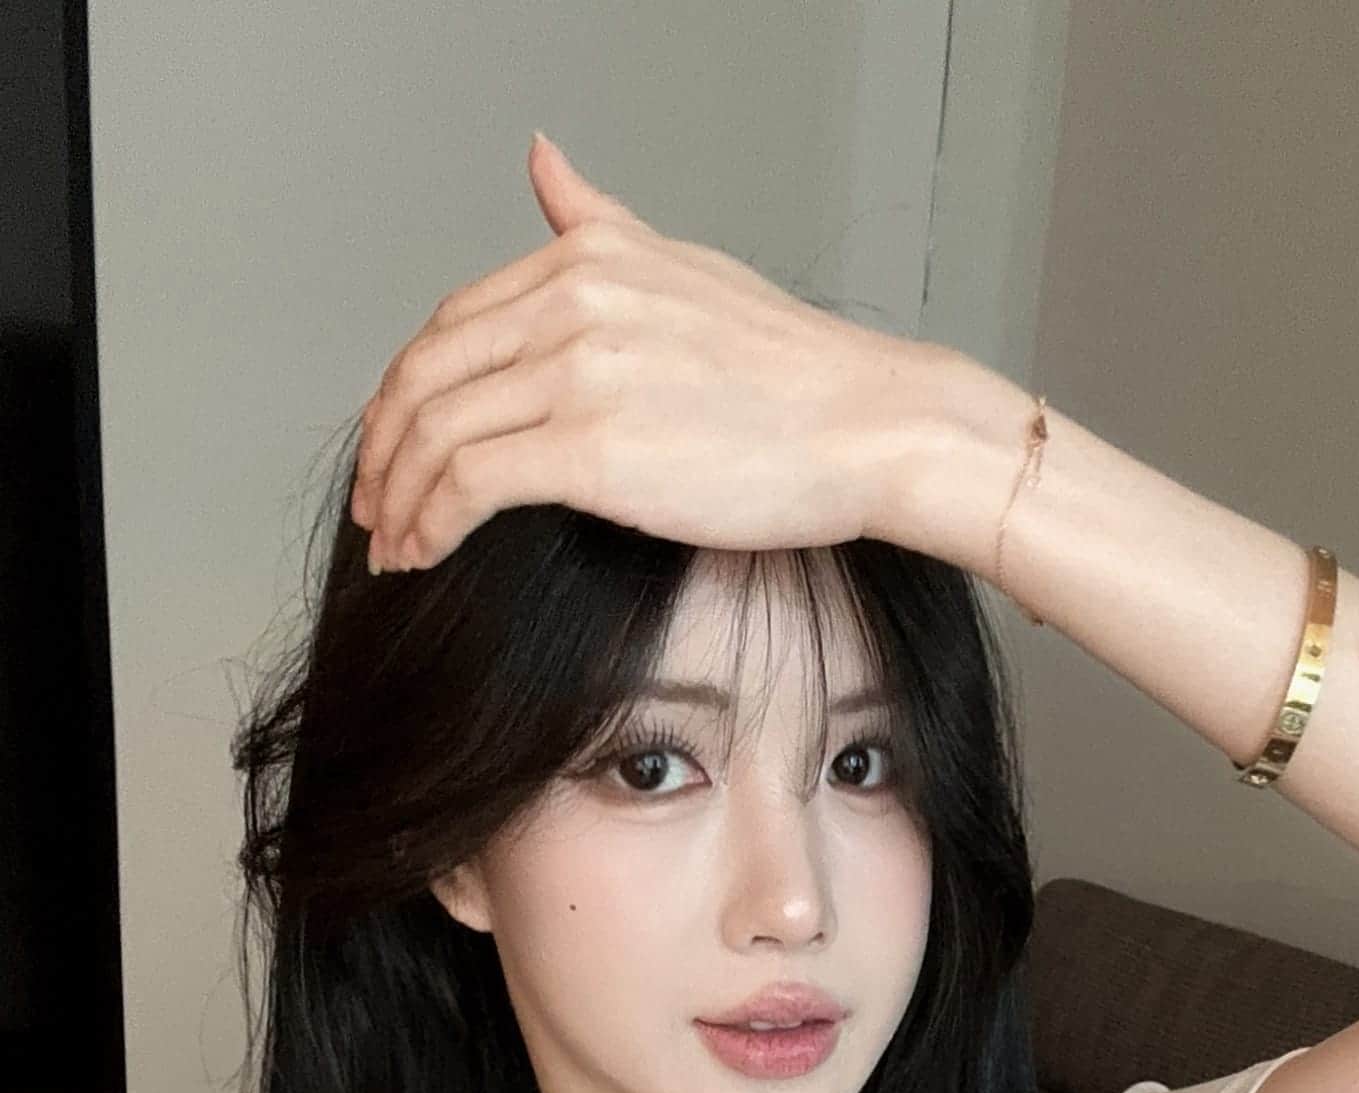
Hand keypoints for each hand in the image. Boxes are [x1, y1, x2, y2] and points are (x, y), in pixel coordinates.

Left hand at [349, 130, 962, 574]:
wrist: (870, 426)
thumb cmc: (798, 371)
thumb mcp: (683, 265)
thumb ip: (597, 220)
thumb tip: (543, 161)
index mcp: (585, 256)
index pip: (451, 322)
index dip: (408, 390)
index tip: (397, 442)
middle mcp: (569, 300)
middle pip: (425, 376)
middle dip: (384, 448)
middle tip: (375, 503)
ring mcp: (576, 372)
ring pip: (435, 434)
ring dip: (399, 497)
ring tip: (393, 543)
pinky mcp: (589, 450)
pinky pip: (470, 485)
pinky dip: (430, 522)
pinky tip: (425, 552)